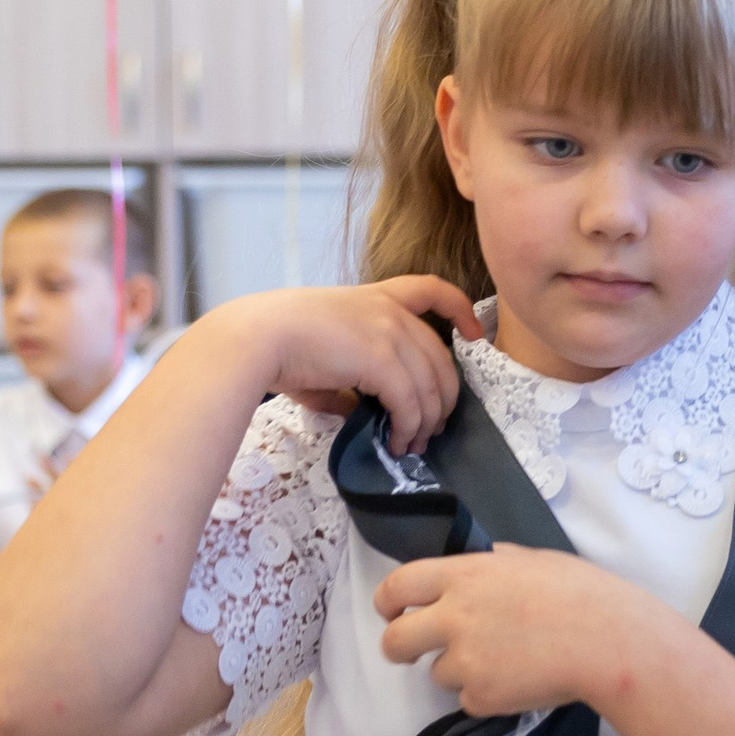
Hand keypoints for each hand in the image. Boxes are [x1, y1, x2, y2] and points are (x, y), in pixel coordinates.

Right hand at [234, 277, 481, 453]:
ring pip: (431, 387)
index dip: (461, 310)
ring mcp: (389, 332)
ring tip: (412, 446)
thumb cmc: (279, 341)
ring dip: (426, 423)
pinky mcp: (381, 360)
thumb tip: (360, 411)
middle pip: (442, 358)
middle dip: (444, 399)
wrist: (259, 337)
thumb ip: (351, 377)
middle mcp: (391, 311)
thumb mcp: (327, 354)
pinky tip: (397, 443)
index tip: (475, 334)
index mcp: (378, 297)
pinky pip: (410, 403)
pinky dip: (408, 429)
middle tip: (432, 429)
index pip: (432, 289)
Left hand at [373, 543, 658, 720]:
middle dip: (396, 648)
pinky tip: (521, 682)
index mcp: (463, 576)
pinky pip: (469, 700)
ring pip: (438, 674)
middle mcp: (453, 617)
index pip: (398, 585)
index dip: (387, 601)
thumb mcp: (537, 561)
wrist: (608, 642)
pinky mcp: (481, 696)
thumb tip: (492, 560)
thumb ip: (502, 563)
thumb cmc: (583, 593)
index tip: (391, 612)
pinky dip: (488, 695)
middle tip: (409, 653)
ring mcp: (465, 659)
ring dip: (461, 672)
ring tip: (507, 662)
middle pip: (395, 639)